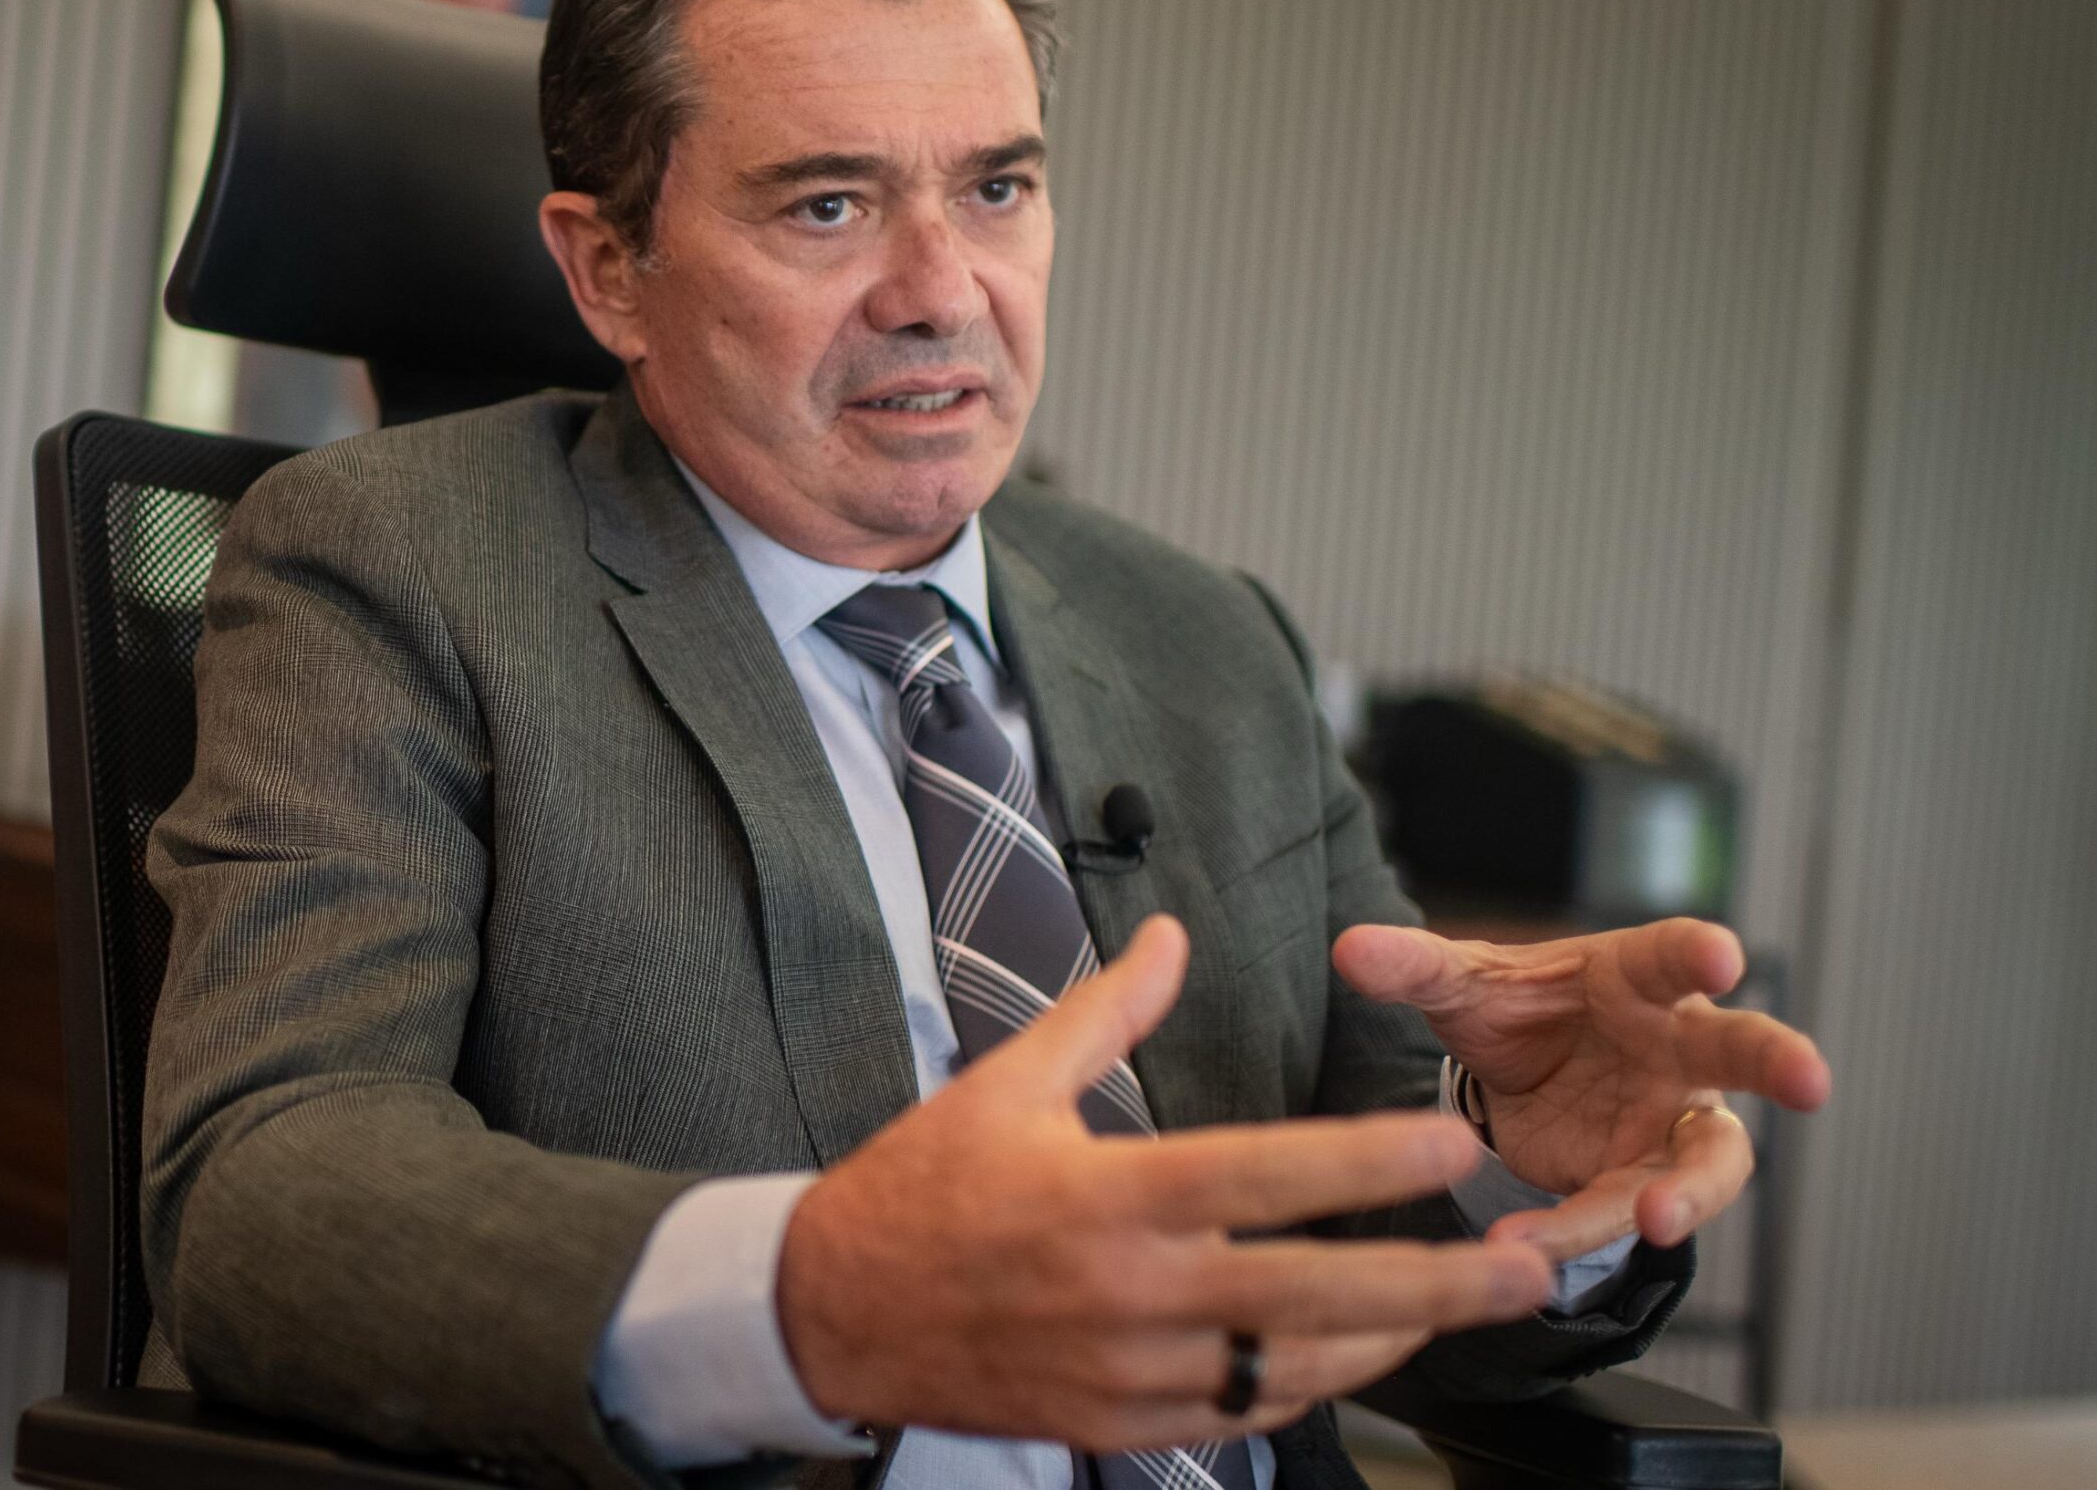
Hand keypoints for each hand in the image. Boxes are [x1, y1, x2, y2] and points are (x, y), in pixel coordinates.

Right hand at [774, 915, 1555, 1451]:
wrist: (835, 1311)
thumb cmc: (920, 1188)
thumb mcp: (1005, 1083)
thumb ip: (1105, 1013)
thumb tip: (1172, 939)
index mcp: (1107, 1196)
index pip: (1262, 1176)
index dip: (1364, 1162)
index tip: (1448, 1144)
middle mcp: (1130, 1292)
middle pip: (1314, 1294)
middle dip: (1436, 1283)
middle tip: (1528, 1264)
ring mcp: (1128, 1371)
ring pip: (1293, 1366)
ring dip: (1391, 1339)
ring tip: (1465, 1305)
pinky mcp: (1118, 1424)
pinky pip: (1239, 1414)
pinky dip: (1305, 1382)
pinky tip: (1352, 1350)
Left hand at [1333, 917, 1832, 1261]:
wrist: (1515, 1077)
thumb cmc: (1519, 1011)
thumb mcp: (1462, 986)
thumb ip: (1412, 966)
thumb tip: (1349, 947)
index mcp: (1638, 977)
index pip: (1677, 954)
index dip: (1700, 952)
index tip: (1722, 953)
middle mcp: (1677, 1047)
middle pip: (1744, 1050)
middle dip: (1778, 1061)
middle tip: (1809, 1078)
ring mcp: (1672, 1121)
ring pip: (1710, 1159)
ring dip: (1687, 1192)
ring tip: (1648, 1219)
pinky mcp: (1643, 1181)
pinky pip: (1629, 1211)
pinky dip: (1583, 1233)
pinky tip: (1530, 1252)